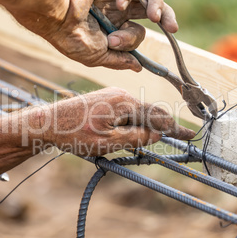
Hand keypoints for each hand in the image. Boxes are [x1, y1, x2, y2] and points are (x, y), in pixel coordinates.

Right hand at [4, 0, 177, 71]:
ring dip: (156, 7)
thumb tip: (138, 68)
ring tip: (155, 17)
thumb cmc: (72, 38)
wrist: (57, 16)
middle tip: (173, 28)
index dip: (134, 41)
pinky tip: (120, 4)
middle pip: (149, 10)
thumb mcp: (97, 56)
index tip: (129, 49)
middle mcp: (116, 10)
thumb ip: (119, 60)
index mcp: (111, 28)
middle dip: (164, 17)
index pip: (136, 33)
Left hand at [33, 87, 193, 155]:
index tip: (190, 134)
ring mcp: (112, 95)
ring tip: (146, 141)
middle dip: (161, 127)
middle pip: (149, 112)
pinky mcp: (105, 99)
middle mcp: (121, 94)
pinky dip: (133, 122)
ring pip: (137, 112)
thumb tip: (157, 135)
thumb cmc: (73, 134)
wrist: (47, 123)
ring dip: (144, 127)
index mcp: (124, 103)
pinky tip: (129, 133)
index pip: (157, 116)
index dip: (174, 128)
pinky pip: (126, 111)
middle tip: (177, 138)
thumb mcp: (107, 143)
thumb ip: (135, 138)